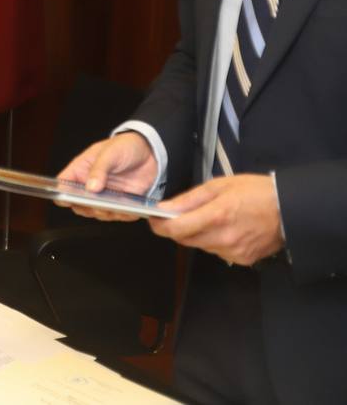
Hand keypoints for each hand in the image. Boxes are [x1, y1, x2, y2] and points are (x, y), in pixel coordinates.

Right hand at [56, 132, 157, 221]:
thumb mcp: (110, 153)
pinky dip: (122, 215)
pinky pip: (118, 215)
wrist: (151, 151)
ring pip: (97, 213)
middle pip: (78, 204)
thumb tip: (90, 188)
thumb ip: (99, 169)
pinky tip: (127, 210)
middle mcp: (90, 186)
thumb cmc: (125, 146)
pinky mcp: (121, 203)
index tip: (67, 198)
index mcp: (81, 170)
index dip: (61, 193)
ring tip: (112, 207)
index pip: (63, 185)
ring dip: (104, 213)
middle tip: (95, 204)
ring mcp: (105, 196)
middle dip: (86, 207)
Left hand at [149, 174, 283, 265]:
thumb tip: (164, 208)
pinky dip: (215, 242)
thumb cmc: (256, 192)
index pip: (176, 229)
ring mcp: (233, 252)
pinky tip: (227, 230)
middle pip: (185, 240)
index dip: (160, 226)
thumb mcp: (219, 186)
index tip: (154, 219)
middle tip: (182, 215)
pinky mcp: (242, 260)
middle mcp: (223, 238)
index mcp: (216, 216)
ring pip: (201, 246)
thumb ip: (189, 199)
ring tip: (213, 219)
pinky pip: (217, 252)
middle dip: (178, 228)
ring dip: (198, 235)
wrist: (291, 210)